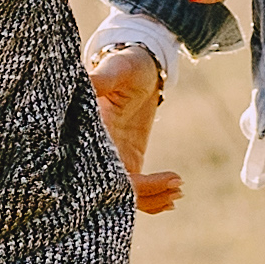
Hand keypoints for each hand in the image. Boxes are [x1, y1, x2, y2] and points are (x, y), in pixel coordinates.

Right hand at [89, 42, 181, 215]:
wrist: (141, 68)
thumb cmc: (126, 64)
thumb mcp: (116, 69)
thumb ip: (102, 79)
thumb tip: (85, 81)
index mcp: (85, 134)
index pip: (101, 171)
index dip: (130, 183)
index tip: (161, 179)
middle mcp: (95, 152)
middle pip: (114, 191)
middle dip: (146, 194)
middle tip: (177, 185)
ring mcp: (111, 160)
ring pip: (127, 195)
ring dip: (153, 199)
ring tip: (179, 189)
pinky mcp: (126, 162)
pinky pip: (137, 189)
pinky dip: (154, 198)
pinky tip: (173, 197)